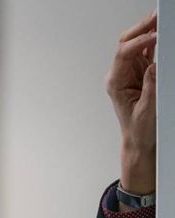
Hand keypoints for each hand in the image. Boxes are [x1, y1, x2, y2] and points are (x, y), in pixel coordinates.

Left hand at [105, 10, 156, 193]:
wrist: (139, 140)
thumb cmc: (139, 129)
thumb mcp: (147, 110)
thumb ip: (151, 87)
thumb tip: (154, 66)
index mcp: (115, 82)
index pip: (124, 54)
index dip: (139, 41)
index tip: (155, 36)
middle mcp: (120, 74)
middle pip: (126, 44)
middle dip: (141, 29)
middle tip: (157, 17)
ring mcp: (129, 72)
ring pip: (136, 45)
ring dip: (148, 32)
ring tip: (162, 20)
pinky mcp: (140, 73)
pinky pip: (146, 52)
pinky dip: (154, 41)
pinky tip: (161, 33)